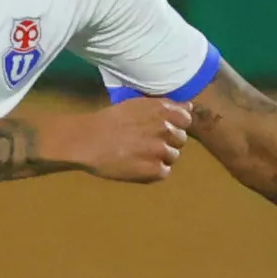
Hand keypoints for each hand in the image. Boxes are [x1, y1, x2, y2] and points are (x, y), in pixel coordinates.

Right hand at [46, 97, 189, 183]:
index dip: (174, 125)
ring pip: (173, 156)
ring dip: (160, 157)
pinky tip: (137, 166)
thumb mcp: (137, 105)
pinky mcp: (154, 170)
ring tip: (138, 155)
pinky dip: (153, 171)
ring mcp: (161, 151)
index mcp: (163, 111)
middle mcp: (166, 129)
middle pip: (180, 139)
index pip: (186, 120)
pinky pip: (164, 172)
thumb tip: (189, 107)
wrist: (87, 141)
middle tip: (145, 143)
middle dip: (167, 141)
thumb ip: (166, 106)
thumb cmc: (108, 121)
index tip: (159, 129)